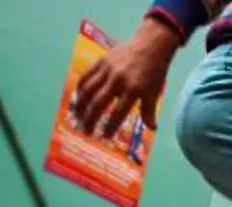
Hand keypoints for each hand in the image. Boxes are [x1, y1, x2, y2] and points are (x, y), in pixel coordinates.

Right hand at [74, 18, 180, 137]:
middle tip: (87, 131)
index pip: (118, 113)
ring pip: (88, 90)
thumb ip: (149, 111)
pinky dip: (80, 89)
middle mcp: (118, 80)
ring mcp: (108, 70)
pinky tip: (77, 99)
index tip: (105, 136)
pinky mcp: (101, 61)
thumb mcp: (153, 92)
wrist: (150, 45)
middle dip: (91, 119)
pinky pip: (86, 76)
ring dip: (81, 106)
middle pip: (99, 103)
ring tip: (77, 118)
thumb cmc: (153, 71)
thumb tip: (152, 128)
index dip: (110, 126)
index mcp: (133, 90)